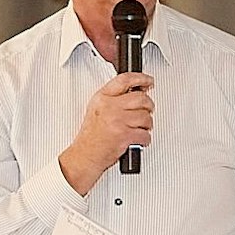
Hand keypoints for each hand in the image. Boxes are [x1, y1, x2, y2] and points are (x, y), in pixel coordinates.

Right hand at [59, 72, 153, 193]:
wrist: (85, 156)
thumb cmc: (91, 137)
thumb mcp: (96, 110)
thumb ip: (113, 99)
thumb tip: (135, 93)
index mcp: (102, 98)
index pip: (124, 80)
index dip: (141, 78)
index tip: (148, 81)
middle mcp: (110, 107)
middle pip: (141, 98)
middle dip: (148, 106)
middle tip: (146, 111)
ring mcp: (118, 121)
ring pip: (146, 117)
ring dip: (146, 125)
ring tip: (139, 128)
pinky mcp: (124, 135)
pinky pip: (145, 134)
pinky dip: (145, 139)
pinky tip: (138, 139)